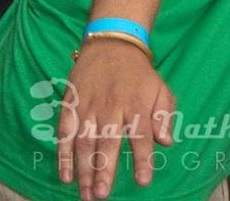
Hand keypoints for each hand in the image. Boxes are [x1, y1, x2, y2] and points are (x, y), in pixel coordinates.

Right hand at [58, 38, 175, 198]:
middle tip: (102, 195)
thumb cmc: (139, 73)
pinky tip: (65, 174)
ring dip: (83, 169)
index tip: (142, 181)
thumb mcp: (162, 90)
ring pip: (82, 141)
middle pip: (106, 142)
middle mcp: (110, 108)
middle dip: (103, 170)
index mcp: (135, 105)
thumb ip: (164, 116)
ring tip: (86, 193)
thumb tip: (166, 142)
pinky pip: (64, 132)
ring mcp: (87, 106)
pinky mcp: (70, 104)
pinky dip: (63, 154)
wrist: (111, 44)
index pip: (140, 136)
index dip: (141, 159)